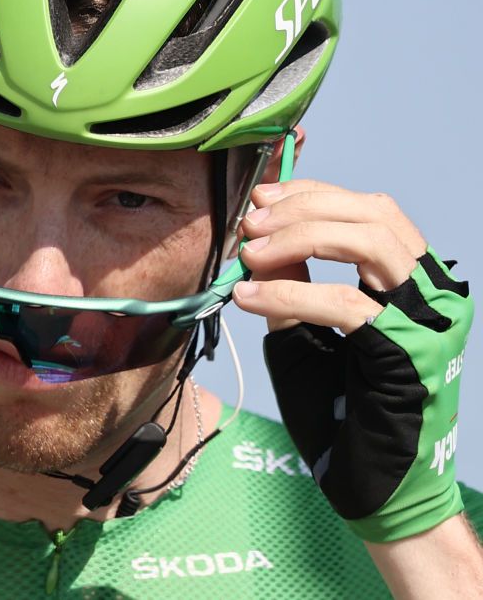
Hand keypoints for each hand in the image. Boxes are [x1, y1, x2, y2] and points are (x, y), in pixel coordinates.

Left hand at [232, 180, 473, 541]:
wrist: (368, 483)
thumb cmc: (338, 412)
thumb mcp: (302, 332)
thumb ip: (290, 285)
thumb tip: (262, 239)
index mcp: (409, 281)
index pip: (368, 209)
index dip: (311, 195)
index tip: (260, 200)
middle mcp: (430, 292)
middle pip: (372, 212)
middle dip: (302, 209)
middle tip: (251, 226)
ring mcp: (429, 320)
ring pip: (370, 242)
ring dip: (299, 237)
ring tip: (250, 254)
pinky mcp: (411, 353)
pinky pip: (346, 305)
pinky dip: (289, 294)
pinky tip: (248, 298)